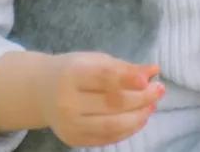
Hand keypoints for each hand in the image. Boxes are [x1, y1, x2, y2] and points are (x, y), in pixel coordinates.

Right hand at [37, 52, 164, 146]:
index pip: (103, 78)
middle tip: (159, 90)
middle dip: (141, 98)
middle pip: (111, 104)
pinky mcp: (74, 140)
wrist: (40, 91)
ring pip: (111, 126)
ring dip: (138, 117)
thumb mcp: (95, 60)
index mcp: (71, 75)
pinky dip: (127, 130)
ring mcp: (69, 125)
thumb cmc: (73, 70)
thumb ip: (124, 67)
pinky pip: (107, 138)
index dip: (127, 79)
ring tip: (152, 106)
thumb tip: (154, 70)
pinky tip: (139, 118)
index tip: (148, 80)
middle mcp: (66, 102)